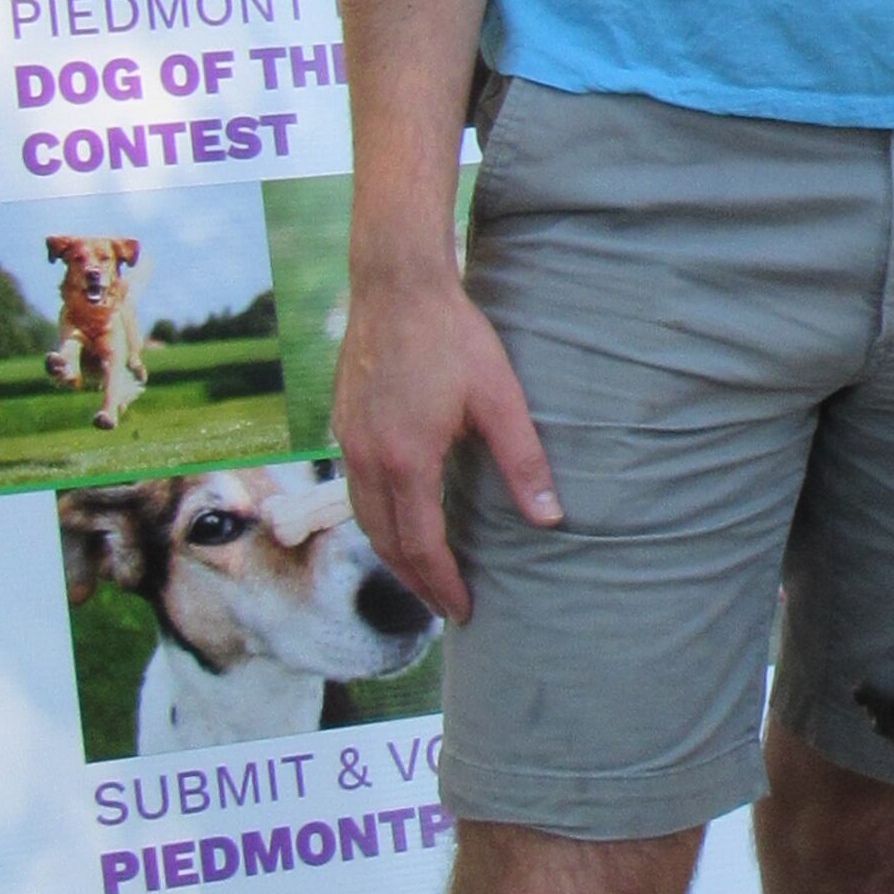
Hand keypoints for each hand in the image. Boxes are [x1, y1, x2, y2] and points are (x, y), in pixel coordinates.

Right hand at [334, 263, 556, 622]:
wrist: (395, 284)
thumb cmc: (452, 336)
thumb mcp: (500, 397)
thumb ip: (524, 461)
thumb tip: (551, 517)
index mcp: (406, 460)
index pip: (421, 545)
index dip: (443, 582)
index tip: (463, 608)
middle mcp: (367, 459)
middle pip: (385, 543)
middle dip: (415, 581)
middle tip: (444, 605)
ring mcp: (348, 441)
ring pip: (364, 520)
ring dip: (393, 554)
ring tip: (422, 574)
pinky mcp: (342, 424)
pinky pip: (356, 490)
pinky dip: (377, 520)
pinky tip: (398, 519)